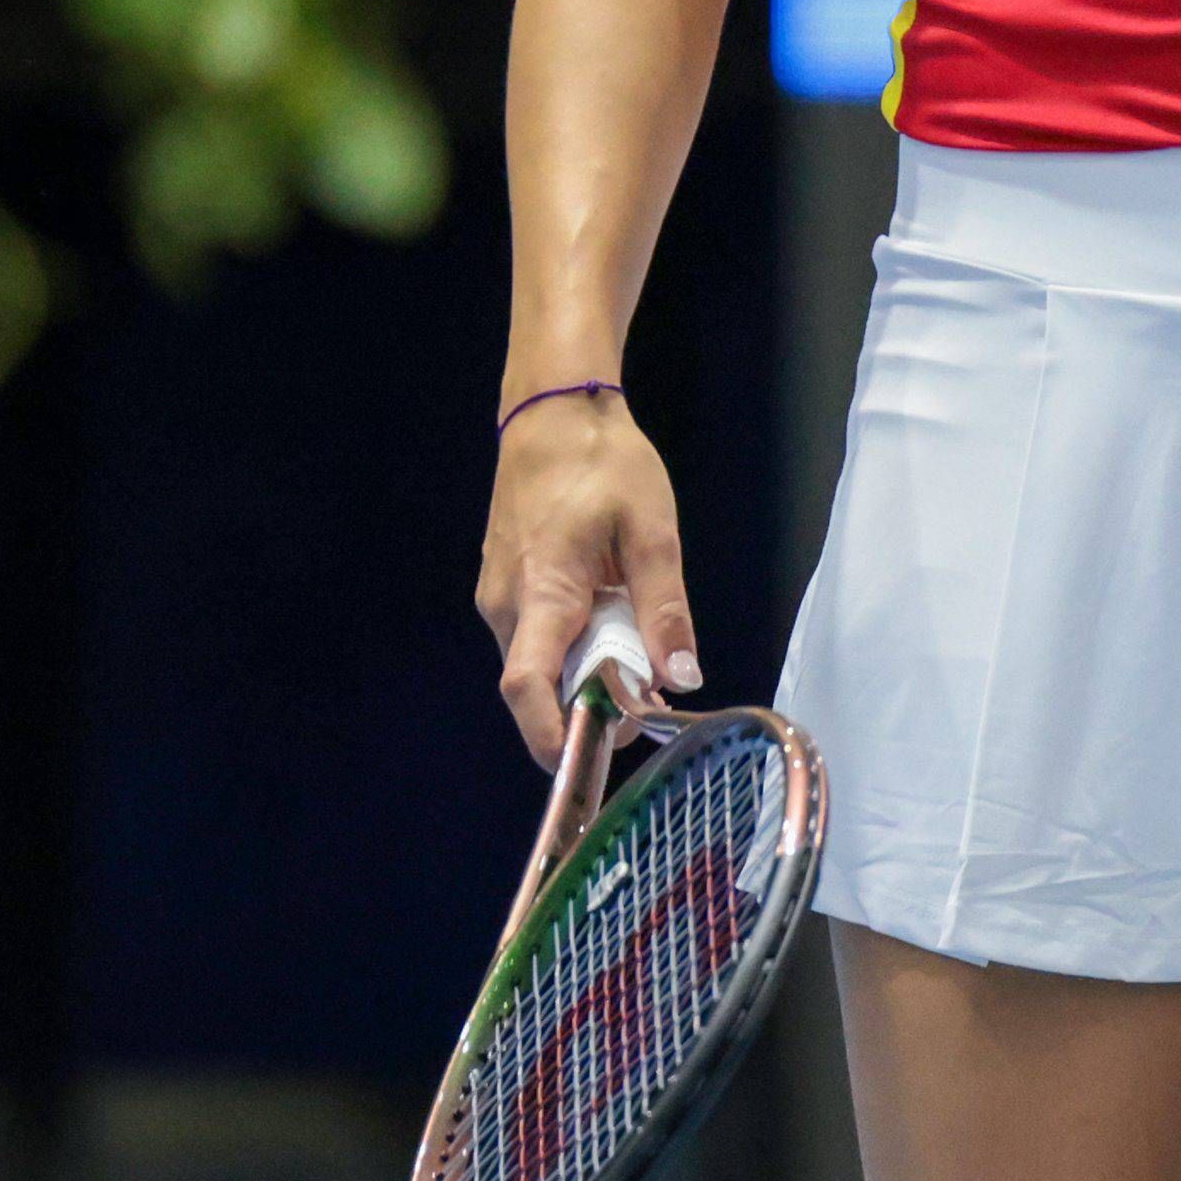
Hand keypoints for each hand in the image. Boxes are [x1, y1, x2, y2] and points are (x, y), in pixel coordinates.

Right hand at [474, 389, 699, 765]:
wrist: (552, 413)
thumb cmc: (603, 463)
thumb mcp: (652, 531)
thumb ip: (664, 608)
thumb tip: (680, 678)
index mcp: (541, 591)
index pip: (527, 686)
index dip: (550, 737)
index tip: (584, 767)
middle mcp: (507, 605)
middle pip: (539, 686)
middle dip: (587, 709)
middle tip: (646, 702)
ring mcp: (500, 597)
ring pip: (539, 663)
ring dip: (585, 674)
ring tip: (635, 651)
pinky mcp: (506, 588)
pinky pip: (538, 639)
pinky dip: (574, 647)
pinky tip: (610, 621)